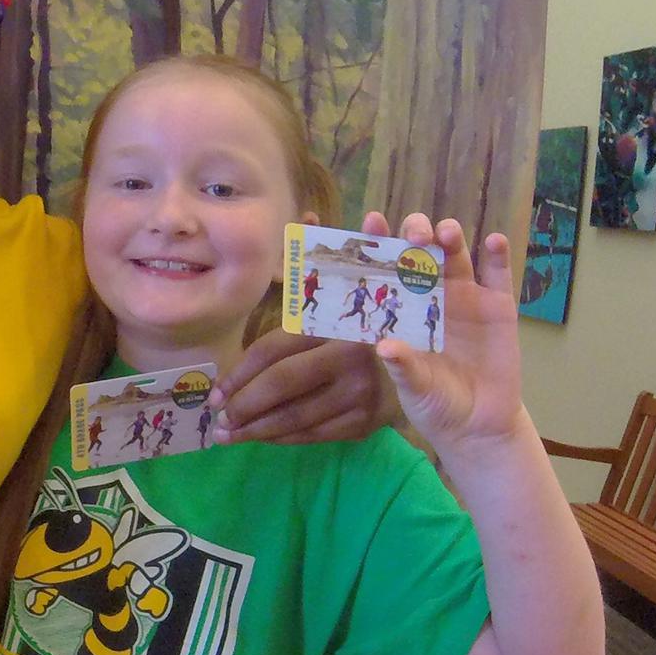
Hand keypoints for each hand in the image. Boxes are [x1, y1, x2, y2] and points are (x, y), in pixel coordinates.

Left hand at [212, 210, 401, 444]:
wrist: (440, 364)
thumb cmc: (384, 317)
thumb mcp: (358, 284)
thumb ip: (324, 258)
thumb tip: (309, 216)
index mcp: (339, 321)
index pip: (274, 349)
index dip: (240, 372)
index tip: (215, 391)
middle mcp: (352, 357)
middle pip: (282, 384)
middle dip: (243, 404)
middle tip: (215, 419)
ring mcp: (362, 393)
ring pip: (297, 415)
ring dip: (257, 428)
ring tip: (226, 434)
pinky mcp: (369, 421)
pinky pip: (318, 434)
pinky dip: (285, 438)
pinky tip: (263, 438)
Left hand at [375, 213, 522, 454]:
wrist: (478, 424)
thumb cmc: (435, 403)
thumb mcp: (415, 388)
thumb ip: (403, 367)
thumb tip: (384, 347)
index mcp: (401, 311)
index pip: (385, 270)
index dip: (378, 244)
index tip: (371, 221)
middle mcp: (431, 297)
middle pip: (421, 253)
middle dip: (416, 235)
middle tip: (414, 235)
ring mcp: (466, 298)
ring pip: (456, 256)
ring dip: (450, 238)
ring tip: (446, 233)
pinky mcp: (499, 307)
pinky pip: (499, 275)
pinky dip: (496, 256)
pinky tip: (493, 241)